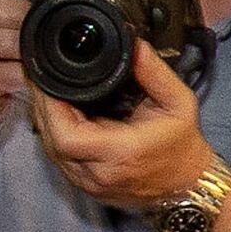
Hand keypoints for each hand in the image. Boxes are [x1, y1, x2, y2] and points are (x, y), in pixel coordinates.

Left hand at [35, 46, 215, 214]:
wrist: (186, 185)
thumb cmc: (182, 144)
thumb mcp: (178, 102)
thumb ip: (154, 72)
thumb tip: (134, 44)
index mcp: (120, 152)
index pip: (66, 136)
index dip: (50, 108)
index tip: (50, 81)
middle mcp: (100, 174)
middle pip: (51, 142)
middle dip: (44, 109)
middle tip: (46, 81)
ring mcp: (90, 184)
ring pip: (51, 152)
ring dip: (47, 122)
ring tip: (52, 94)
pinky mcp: (86, 187)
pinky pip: (59, 160)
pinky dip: (56, 136)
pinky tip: (62, 116)